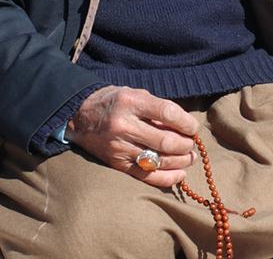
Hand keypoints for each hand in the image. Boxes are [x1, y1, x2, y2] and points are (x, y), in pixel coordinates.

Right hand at [67, 86, 198, 187]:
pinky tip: (180, 173)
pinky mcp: (116, 164)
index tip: (193, 128)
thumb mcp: (135, 94)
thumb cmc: (114, 102)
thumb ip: (157, 108)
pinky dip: (167, 177)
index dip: (186, 123)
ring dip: (181, 161)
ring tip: (190, 157)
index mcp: (130, 102)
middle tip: (191, 144)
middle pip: (165, 141)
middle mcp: (124, 126)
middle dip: (185, 145)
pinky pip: (146, 176)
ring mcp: (119, 147)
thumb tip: (184, 127)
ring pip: (158, 161)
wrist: (78, 115)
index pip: (167, 113)